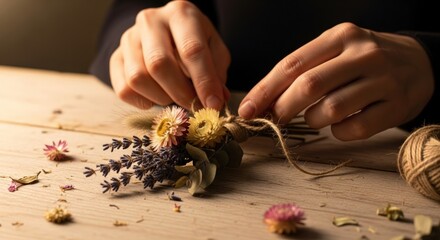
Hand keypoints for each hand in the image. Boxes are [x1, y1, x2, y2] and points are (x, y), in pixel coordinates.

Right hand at [110, 0, 229, 109]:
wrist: (166, 34)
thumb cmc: (194, 42)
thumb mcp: (214, 51)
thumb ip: (217, 74)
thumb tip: (216, 101)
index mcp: (180, 13)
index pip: (191, 49)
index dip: (204, 81)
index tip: (213, 104)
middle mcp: (150, 20)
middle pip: (159, 64)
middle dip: (180, 92)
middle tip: (194, 105)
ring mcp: (128, 38)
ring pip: (138, 78)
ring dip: (161, 97)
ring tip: (174, 96)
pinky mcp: (115, 57)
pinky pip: (123, 89)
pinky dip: (143, 101)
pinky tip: (156, 96)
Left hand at [238, 22, 433, 140]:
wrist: (419, 63)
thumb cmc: (363, 61)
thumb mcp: (336, 52)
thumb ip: (303, 71)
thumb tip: (265, 102)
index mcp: (340, 36)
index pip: (291, 65)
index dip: (265, 91)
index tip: (247, 110)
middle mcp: (362, 54)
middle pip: (308, 86)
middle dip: (283, 108)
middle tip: (276, 119)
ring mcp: (383, 80)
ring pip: (330, 110)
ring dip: (313, 121)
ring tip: (317, 116)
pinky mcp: (397, 105)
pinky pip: (354, 128)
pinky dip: (339, 132)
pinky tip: (342, 123)